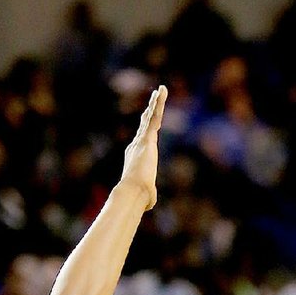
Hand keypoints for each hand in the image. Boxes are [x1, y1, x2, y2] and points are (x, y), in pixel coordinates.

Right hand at [119, 85, 167, 209]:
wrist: (134, 191)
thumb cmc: (138, 196)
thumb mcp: (146, 195)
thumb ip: (149, 196)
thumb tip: (149, 204)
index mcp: (136, 155)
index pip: (143, 138)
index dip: (146, 127)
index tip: (148, 118)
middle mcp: (137, 144)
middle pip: (145, 123)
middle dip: (149, 110)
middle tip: (154, 98)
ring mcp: (142, 140)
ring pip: (150, 117)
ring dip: (156, 103)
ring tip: (161, 90)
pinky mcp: (148, 138)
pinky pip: (155, 117)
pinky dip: (158, 104)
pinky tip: (161, 92)